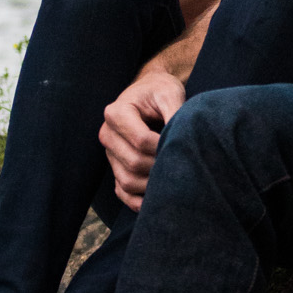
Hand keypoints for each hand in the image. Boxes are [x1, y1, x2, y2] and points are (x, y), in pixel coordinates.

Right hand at [100, 70, 186, 208]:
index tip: (183, 146)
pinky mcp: (116, 167)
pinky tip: (158, 197)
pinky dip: (138, 201)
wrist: (151, 92)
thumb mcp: (170, 93)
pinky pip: (122, 192)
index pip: (140, 141)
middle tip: (183, 164)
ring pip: (127, 181)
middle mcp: (108, 135)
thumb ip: (176, 113)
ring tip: (175, 177)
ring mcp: (110, 154)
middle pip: (133, 163)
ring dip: (152, 185)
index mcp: (116, 113)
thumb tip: (184, 138)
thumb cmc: (160, 91)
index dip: (163, 148)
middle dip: (160, 167)